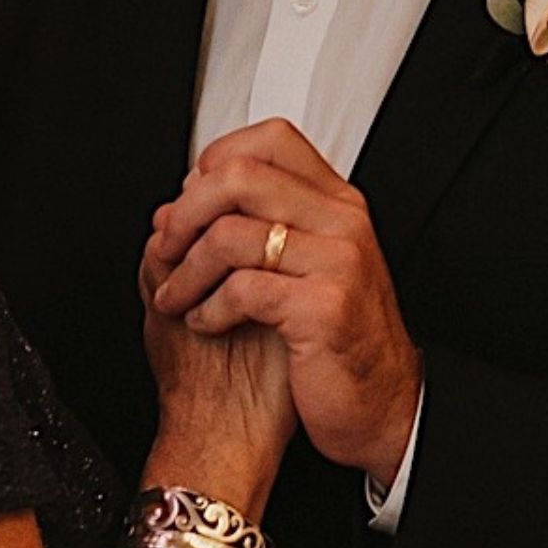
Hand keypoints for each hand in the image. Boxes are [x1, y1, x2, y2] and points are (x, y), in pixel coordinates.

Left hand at [141, 123, 420, 488]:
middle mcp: (342, 223)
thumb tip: (171, 210)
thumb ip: (251, 230)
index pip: (271, 141)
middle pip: (240, 177)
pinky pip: (242, 289)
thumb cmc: (336, 341)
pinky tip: (207, 322)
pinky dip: (209, 309)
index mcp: (337, 205)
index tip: (191, 201)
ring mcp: (338, 262)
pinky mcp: (324, 307)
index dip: (216, 162)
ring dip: (186, 271)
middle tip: (166, 248)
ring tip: (176, 297)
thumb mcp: (301, 270)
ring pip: (230, 235)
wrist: (381, 405)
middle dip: (186, 214)